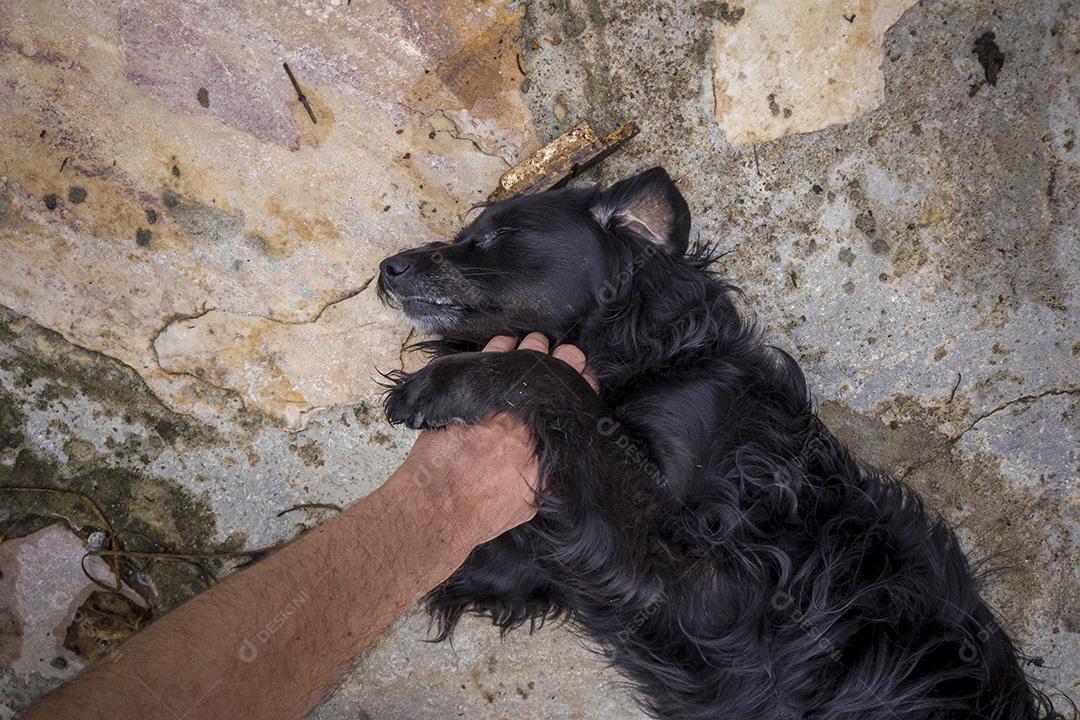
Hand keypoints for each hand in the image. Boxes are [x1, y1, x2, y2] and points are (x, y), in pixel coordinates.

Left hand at [397, 333, 596, 545]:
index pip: (582, 394)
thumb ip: (551, 470)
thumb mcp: (535, 497)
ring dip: (535, 349)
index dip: (584, 382)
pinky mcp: (472, 385)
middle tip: (566, 358)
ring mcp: (503, 392)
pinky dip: (501, 346)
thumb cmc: (487, 508)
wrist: (442, 502)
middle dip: (567, 359)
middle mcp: (534, 408)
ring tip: (537, 349)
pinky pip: (492, 353)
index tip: (583, 379)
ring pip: (529, 352)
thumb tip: (556, 455)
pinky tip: (505, 345)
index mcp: (556, 434)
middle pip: (562, 365)